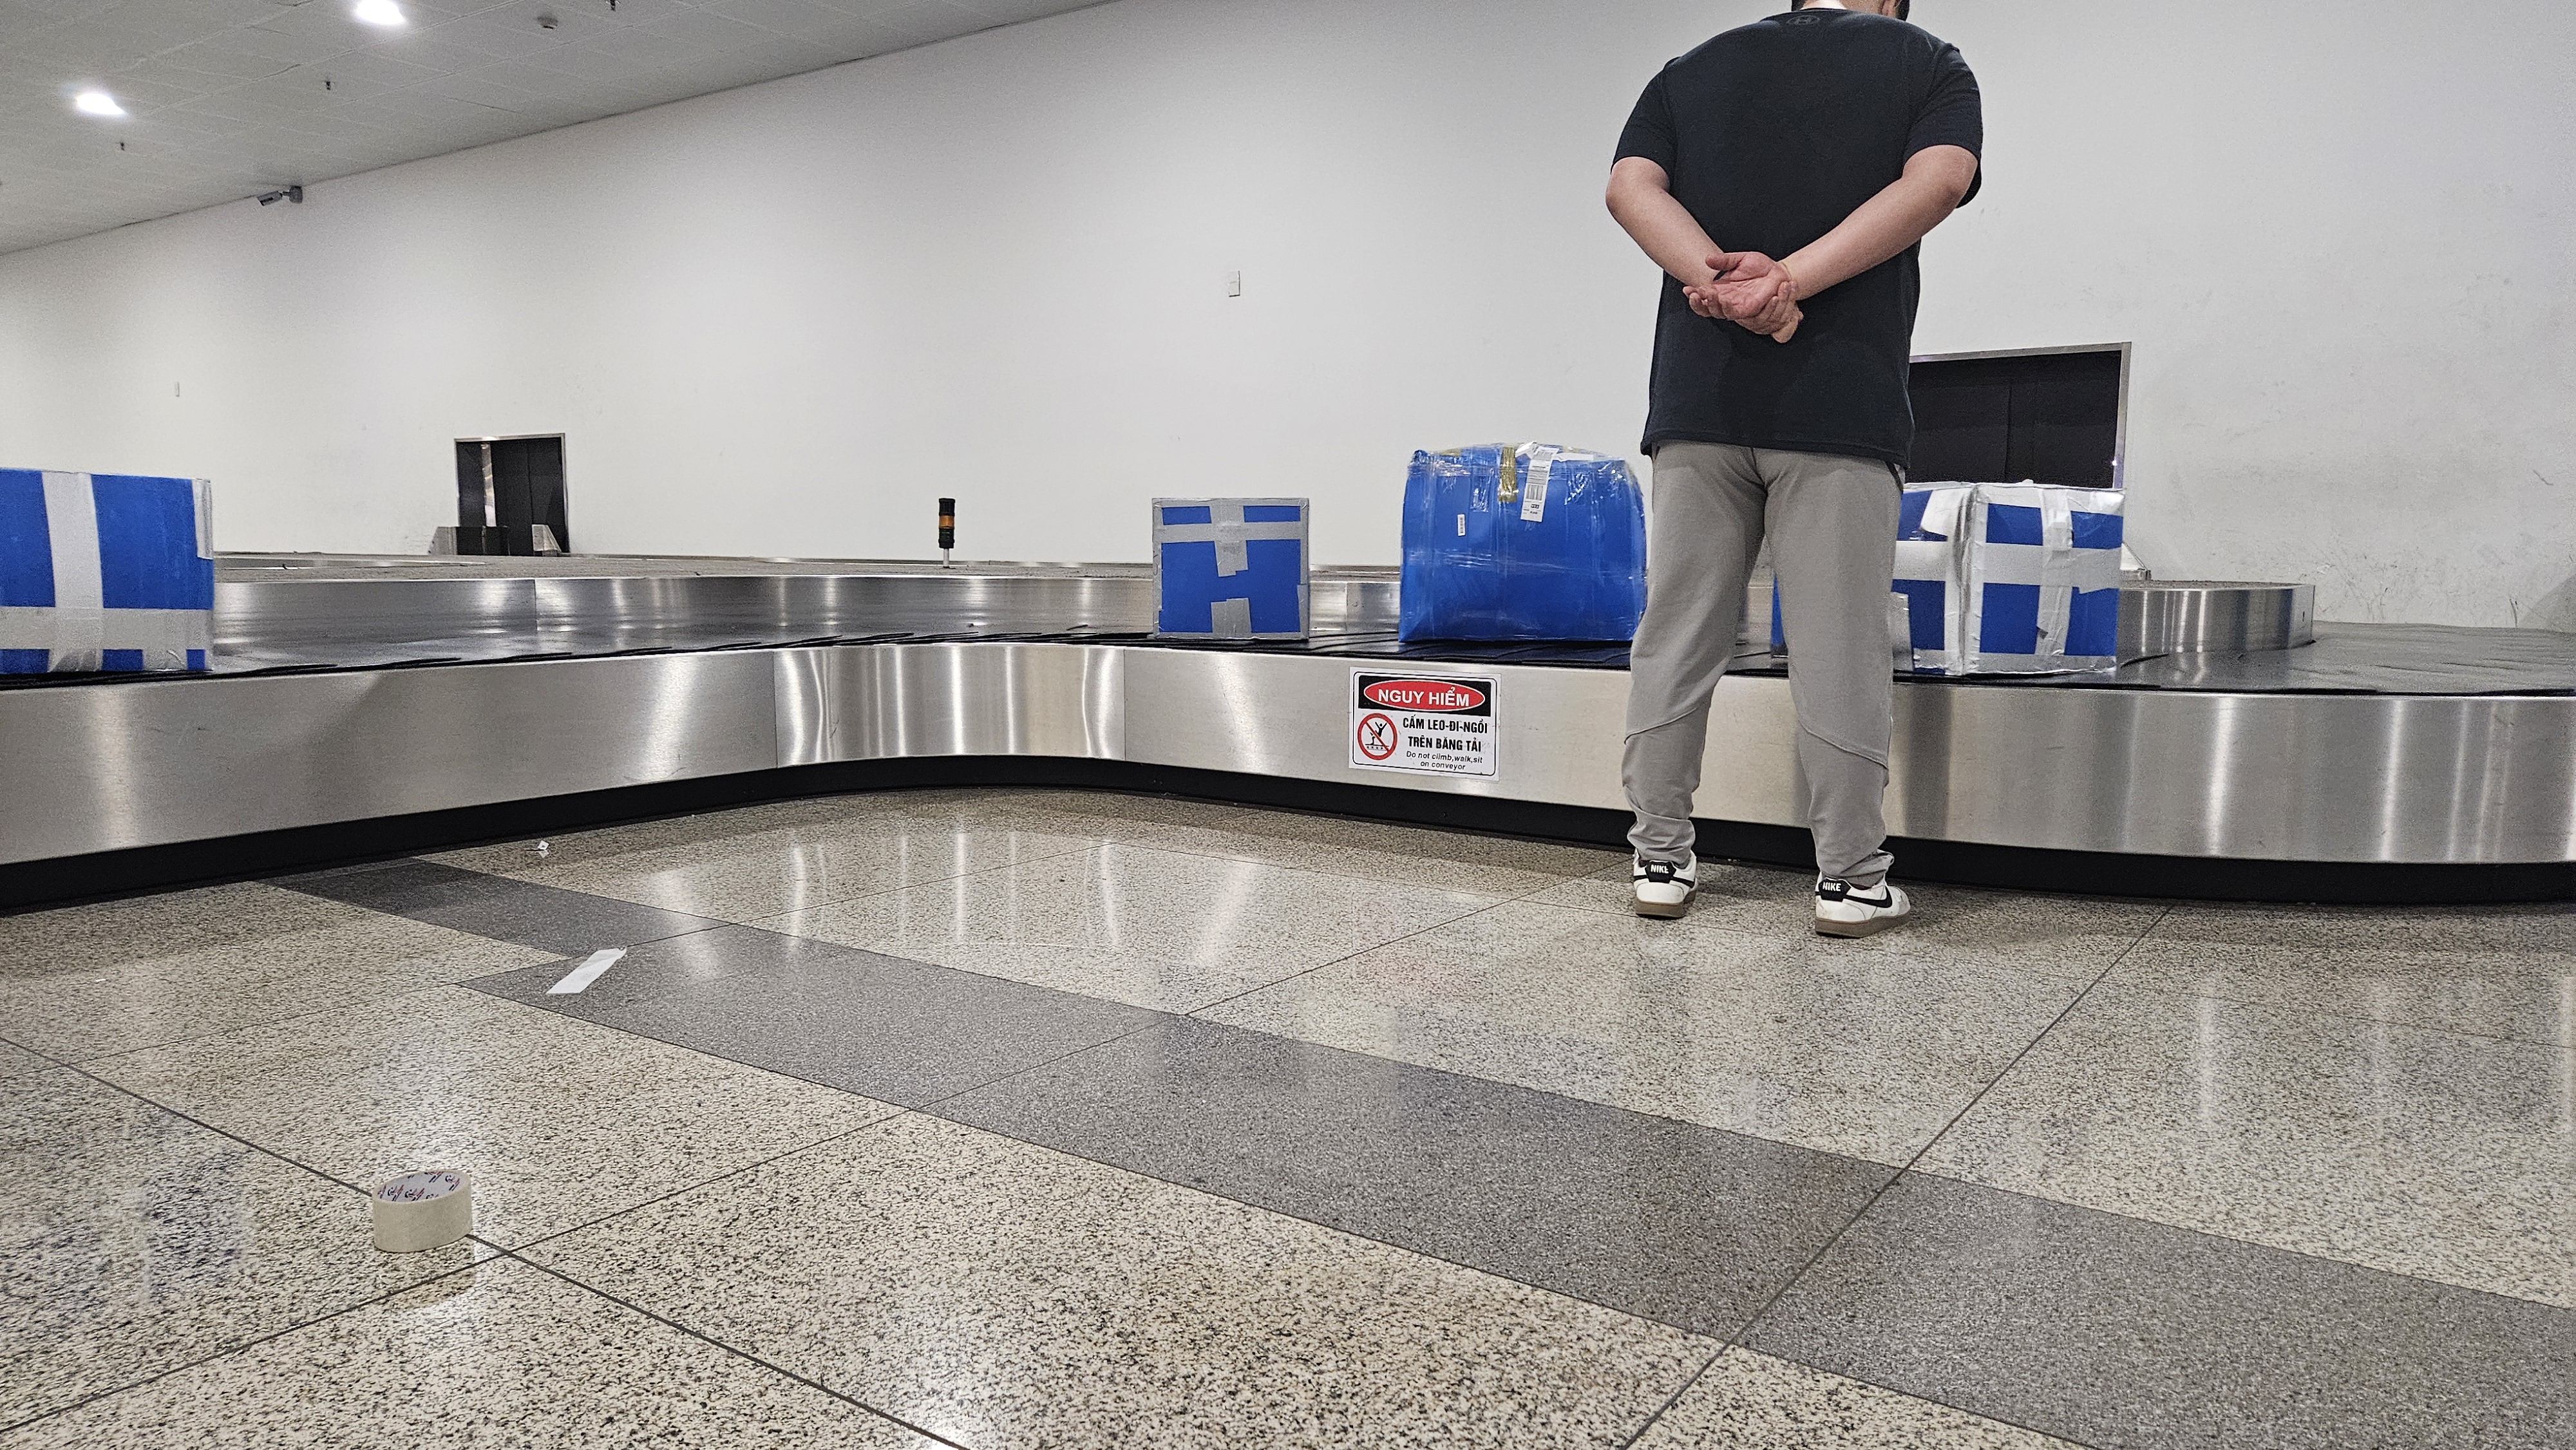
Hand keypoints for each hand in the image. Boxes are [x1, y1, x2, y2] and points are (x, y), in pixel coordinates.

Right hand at [1686, 251, 1802, 342]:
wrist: (1778, 272)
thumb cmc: (1760, 267)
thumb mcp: (1739, 259)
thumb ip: (1723, 261)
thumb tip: (1707, 259)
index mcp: (1721, 289)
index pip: (1702, 295)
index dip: (1693, 294)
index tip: (1687, 289)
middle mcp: (1726, 299)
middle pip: (1706, 308)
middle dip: (1698, 303)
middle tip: (1696, 294)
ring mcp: (1736, 306)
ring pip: (1718, 312)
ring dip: (1711, 305)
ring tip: (1708, 294)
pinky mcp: (1748, 309)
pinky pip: (1735, 313)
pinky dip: (1728, 307)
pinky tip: (1724, 299)